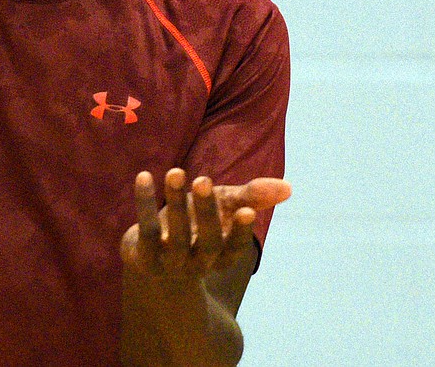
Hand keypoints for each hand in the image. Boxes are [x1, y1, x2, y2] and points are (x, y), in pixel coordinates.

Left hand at [120, 168, 290, 280]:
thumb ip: (252, 197)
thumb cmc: (196, 224)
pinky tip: (144, 176)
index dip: (241, 231)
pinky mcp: (145, 256)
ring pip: (177, 236)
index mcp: (223, 255)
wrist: (152, 257)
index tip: (248, 210)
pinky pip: (146, 229)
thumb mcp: (224, 207)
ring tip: (176, 171)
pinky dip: (144, 203)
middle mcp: (200, 263)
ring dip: (176, 201)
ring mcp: (171, 263)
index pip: (236, 249)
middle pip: (208, 242)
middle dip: (207, 210)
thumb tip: (289, 187)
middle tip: (203, 179)